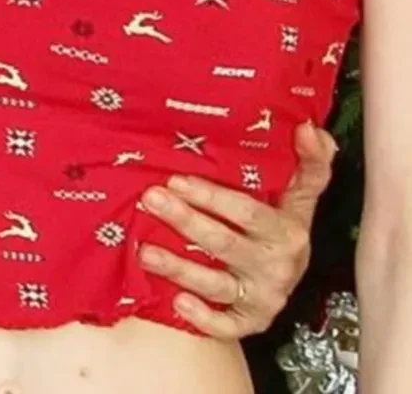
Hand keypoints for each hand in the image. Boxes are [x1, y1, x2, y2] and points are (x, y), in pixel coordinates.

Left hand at [137, 121, 336, 338]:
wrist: (281, 277)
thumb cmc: (279, 227)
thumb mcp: (297, 196)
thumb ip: (308, 164)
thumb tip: (307, 128)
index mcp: (287, 232)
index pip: (248, 213)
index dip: (213, 197)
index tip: (177, 180)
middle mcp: (277, 266)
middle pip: (226, 244)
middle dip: (186, 222)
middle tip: (151, 199)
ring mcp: (264, 296)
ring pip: (218, 284)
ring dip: (180, 268)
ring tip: (145, 251)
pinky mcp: (251, 321)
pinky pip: (228, 325)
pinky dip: (205, 318)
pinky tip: (178, 302)